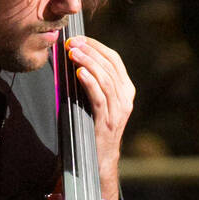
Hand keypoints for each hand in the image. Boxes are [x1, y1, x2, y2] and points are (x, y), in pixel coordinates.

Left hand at [66, 36, 132, 199]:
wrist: (98, 161)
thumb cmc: (93, 128)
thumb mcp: (97, 102)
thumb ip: (93, 83)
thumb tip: (75, 58)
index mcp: (126, 91)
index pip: (114, 60)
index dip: (97, 46)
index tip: (79, 38)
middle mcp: (126, 99)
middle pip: (110, 66)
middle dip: (90, 51)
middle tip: (72, 42)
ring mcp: (118, 111)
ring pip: (106, 79)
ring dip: (88, 62)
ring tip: (73, 52)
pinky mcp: (107, 122)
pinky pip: (99, 97)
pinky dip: (90, 82)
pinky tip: (80, 72)